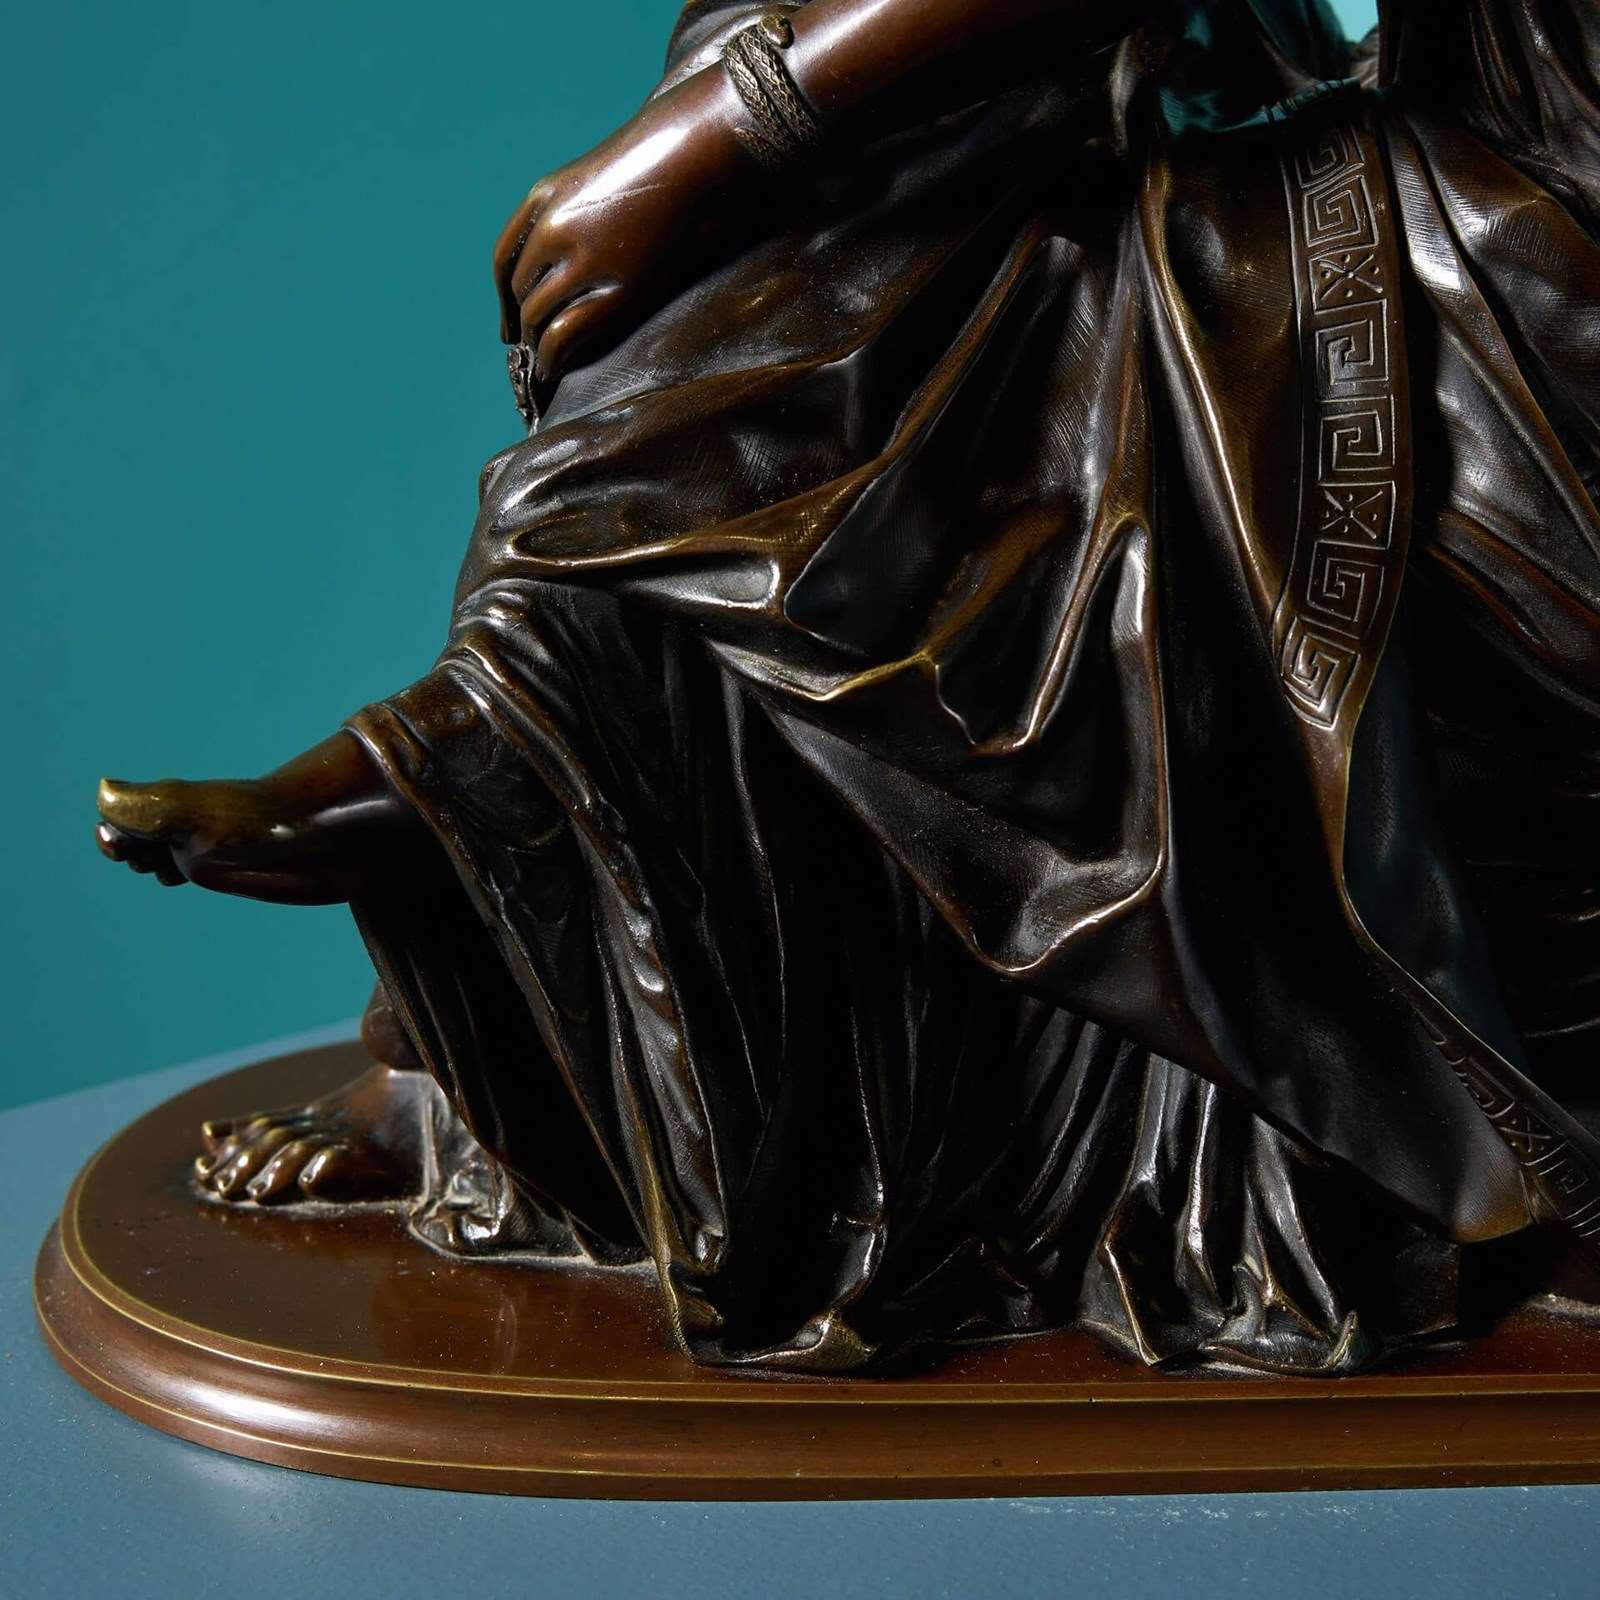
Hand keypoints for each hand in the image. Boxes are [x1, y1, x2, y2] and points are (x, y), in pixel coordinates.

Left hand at [494, 67, 757, 380]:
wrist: (697, 155)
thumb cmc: (661, 164)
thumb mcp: (599, 179)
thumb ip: (575, 214)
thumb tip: (566, 265)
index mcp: (544, 198)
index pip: (504, 260)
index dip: (503, 301)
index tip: (508, 329)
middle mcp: (553, 228)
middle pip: (521, 292)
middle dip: (524, 327)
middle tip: (534, 353)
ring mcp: (582, 260)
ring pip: (535, 317)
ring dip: (536, 347)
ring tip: (545, 369)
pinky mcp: (615, 290)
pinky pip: (563, 334)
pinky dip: (551, 358)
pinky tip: (554, 370)